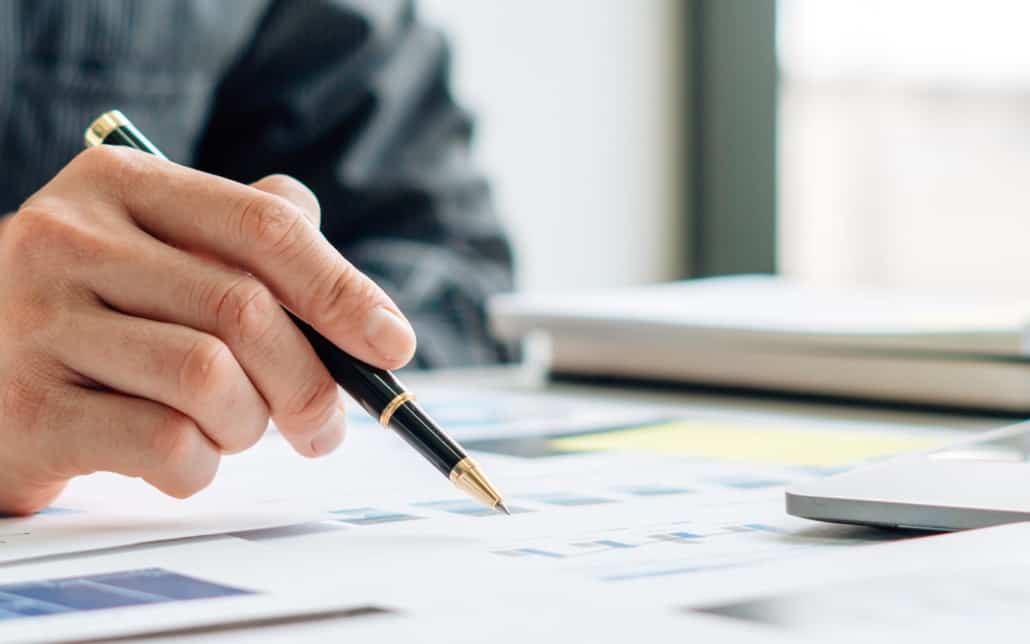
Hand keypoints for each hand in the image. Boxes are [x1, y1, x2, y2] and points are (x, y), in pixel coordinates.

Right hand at [0, 146, 416, 513]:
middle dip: (311, 382)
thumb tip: (364, 305)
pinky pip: (165, 446)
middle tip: (325, 427)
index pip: (263, 226)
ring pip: (208, 380)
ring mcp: (36, 323)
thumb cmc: (99, 317)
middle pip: (245, 309)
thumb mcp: (163, 254)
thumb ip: (253, 250)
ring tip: (233, 432)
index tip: (393, 343)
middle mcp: (68, 239)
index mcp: (121, 186)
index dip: (343, 289)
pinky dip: (201, 467)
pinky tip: (183, 460)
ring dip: (249, 425)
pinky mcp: (27, 410)